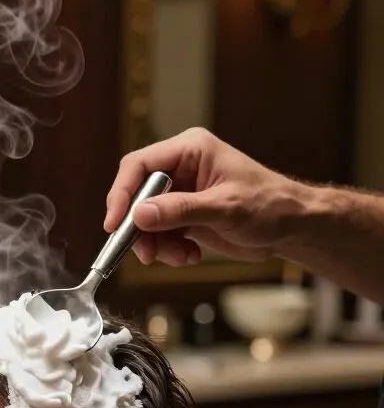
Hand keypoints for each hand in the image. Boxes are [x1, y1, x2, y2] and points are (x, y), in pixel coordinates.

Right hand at [105, 128, 304, 266]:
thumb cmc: (271, 205)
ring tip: (178, 257)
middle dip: (140, 227)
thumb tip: (139, 214)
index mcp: (190, 150)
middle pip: (137, 195)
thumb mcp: (225, 208)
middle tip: (147, 251)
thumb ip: (180, 210)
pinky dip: (168, 250)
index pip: (139, 165)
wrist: (293, 228)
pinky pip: (159, 233)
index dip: (122, 194)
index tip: (115, 223)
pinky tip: (188, 255)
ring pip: (145, 220)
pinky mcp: (184, 216)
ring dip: (155, 244)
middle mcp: (182, 168)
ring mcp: (181, 193)